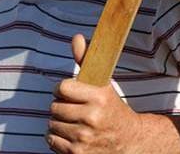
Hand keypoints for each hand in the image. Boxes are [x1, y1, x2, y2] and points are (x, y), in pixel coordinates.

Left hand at [46, 34, 146, 153]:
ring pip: (51, 124)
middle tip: (75, 110)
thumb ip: (86, 60)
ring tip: (75, 123)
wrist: (128, 141)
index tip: (70, 93)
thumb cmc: (112, 109)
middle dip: (61, 107)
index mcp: (99, 97)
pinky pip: (51, 140)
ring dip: (59, 123)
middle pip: (54, 107)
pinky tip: (71, 136)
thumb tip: (76, 37)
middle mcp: (92, 118)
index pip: (61, 88)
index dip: (63, 90)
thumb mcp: (103, 85)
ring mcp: (84, 138)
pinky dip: (57, 138)